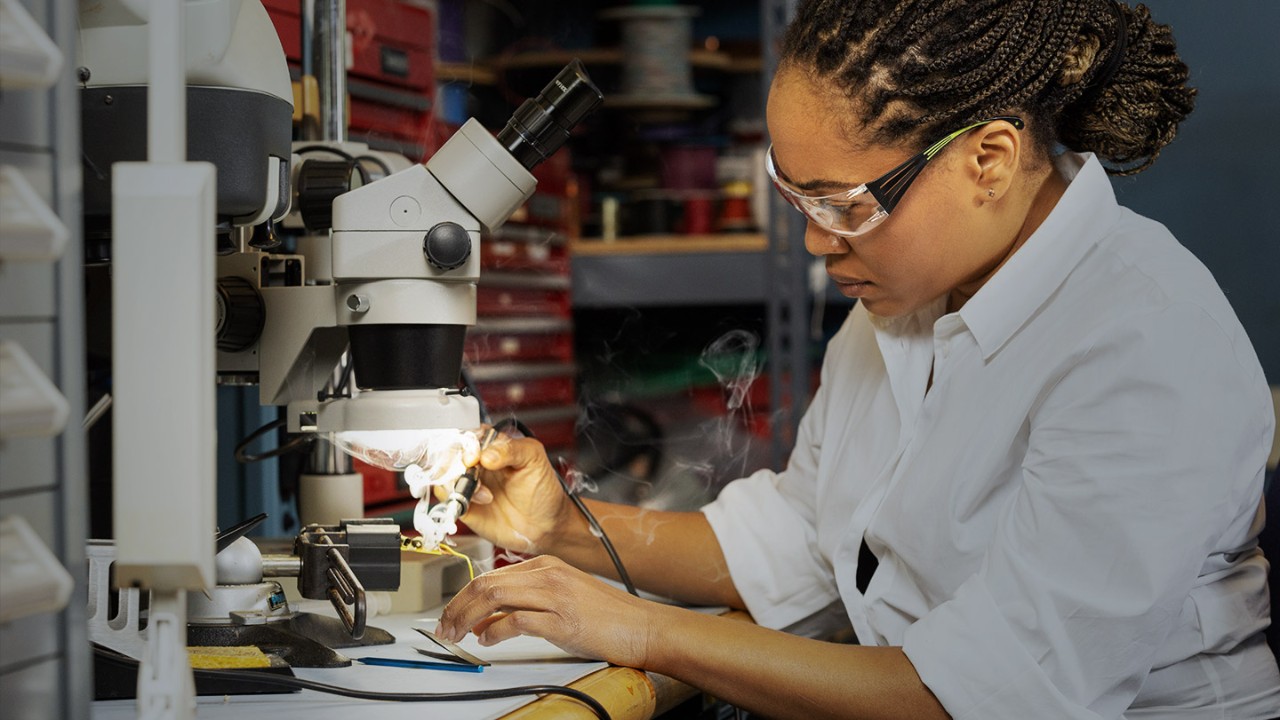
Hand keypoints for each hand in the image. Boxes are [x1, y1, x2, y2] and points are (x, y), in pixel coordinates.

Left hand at [435, 555, 661, 666]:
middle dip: (457, 607)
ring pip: (494, 597)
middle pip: (486, 584)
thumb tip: (486, 619)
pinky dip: (494, 631)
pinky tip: (487, 640)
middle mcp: (548, 574)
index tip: (449, 616)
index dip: (462, 597)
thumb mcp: (561, 597)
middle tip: (444, 628)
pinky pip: (516, 621)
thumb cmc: (605, 616)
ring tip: (456, 635)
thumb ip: (525, 602)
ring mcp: (555, 595)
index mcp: (546, 564)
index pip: (490, 575)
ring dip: (467, 618)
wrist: (641, 626)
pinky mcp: (562, 620)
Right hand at [436, 432, 575, 553]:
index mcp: (492, 445)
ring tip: (485, 494)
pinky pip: (445, 496)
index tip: (475, 456)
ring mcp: (468, 482)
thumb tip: (485, 454)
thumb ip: (511, 449)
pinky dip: (455, 498)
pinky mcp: (463, 503)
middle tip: (473, 470)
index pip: (468, 434)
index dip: (467, 443)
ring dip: (458, 481)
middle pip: (449, 452)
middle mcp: (476, 462)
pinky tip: (479, 502)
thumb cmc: (542, 489)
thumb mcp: (533, 459)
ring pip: (443, 473)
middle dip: (457, 462)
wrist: (545, 525)